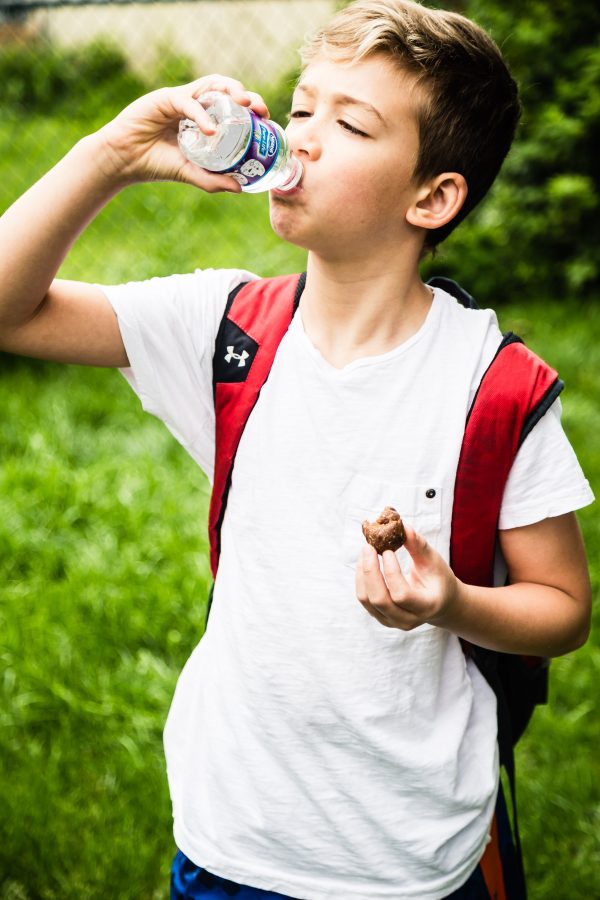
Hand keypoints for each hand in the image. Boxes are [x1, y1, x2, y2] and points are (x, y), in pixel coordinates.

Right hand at [95, 75, 269, 191]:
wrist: (125, 161)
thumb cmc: (157, 164)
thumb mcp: (191, 174)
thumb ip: (214, 181)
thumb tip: (242, 188)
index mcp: (204, 119)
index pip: (232, 106)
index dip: (251, 108)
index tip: (266, 118)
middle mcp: (195, 105)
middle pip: (226, 90)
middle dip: (246, 95)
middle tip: (259, 109)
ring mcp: (180, 99)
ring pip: (210, 85)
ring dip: (230, 91)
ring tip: (244, 105)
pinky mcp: (165, 99)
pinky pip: (188, 102)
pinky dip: (201, 115)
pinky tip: (211, 130)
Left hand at [355, 525, 459, 629]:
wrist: (440, 602)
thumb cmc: (438, 578)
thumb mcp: (433, 561)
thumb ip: (418, 545)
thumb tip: (402, 527)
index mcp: (426, 607)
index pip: (401, 595)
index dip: (390, 572)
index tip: (386, 550)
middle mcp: (407, 620)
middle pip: (380, 600)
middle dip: (370, 571)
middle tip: (368, 547)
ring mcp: (392, 621)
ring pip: (367, 600)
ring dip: (362, 573)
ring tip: (366, 550)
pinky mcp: (380, 616)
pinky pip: (364, 598)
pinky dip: (361, 578)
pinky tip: (366, 561)